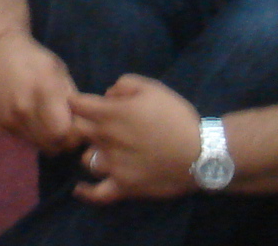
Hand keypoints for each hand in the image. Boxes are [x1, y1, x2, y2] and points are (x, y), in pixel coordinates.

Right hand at [0, 29, 82, 153]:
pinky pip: (25, 139)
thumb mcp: (57, 70)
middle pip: (54, 144)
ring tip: (51, 124)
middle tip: (66, 129)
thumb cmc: (32, 58)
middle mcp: (26, 107)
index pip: (66, 131)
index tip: (78, 126)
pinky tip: (35, 120)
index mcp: (45, 90)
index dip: (76, 134)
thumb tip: (84, 123)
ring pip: (39, 145)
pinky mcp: (1, 123)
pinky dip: (34, 135)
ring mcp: (11, 117)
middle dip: (64, 140)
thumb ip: (70, 98)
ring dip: (49, 140)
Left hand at [71, 75, 202, 203]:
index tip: (84, 103)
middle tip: (95, 125)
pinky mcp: (125, 186)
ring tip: (103, 150)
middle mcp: (106, 138)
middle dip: (81, 124)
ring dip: (91, 152)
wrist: (201, 153)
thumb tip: (107, 95)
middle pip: (77, 130)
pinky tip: (79, 189)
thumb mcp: (152, 87)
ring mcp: (113, 164)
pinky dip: (87, 192)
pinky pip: (99, 193)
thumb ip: (123, 84)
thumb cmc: (176, 117)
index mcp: (110, 112)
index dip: (77, 101)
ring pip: (86, 158)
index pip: (75, 104)